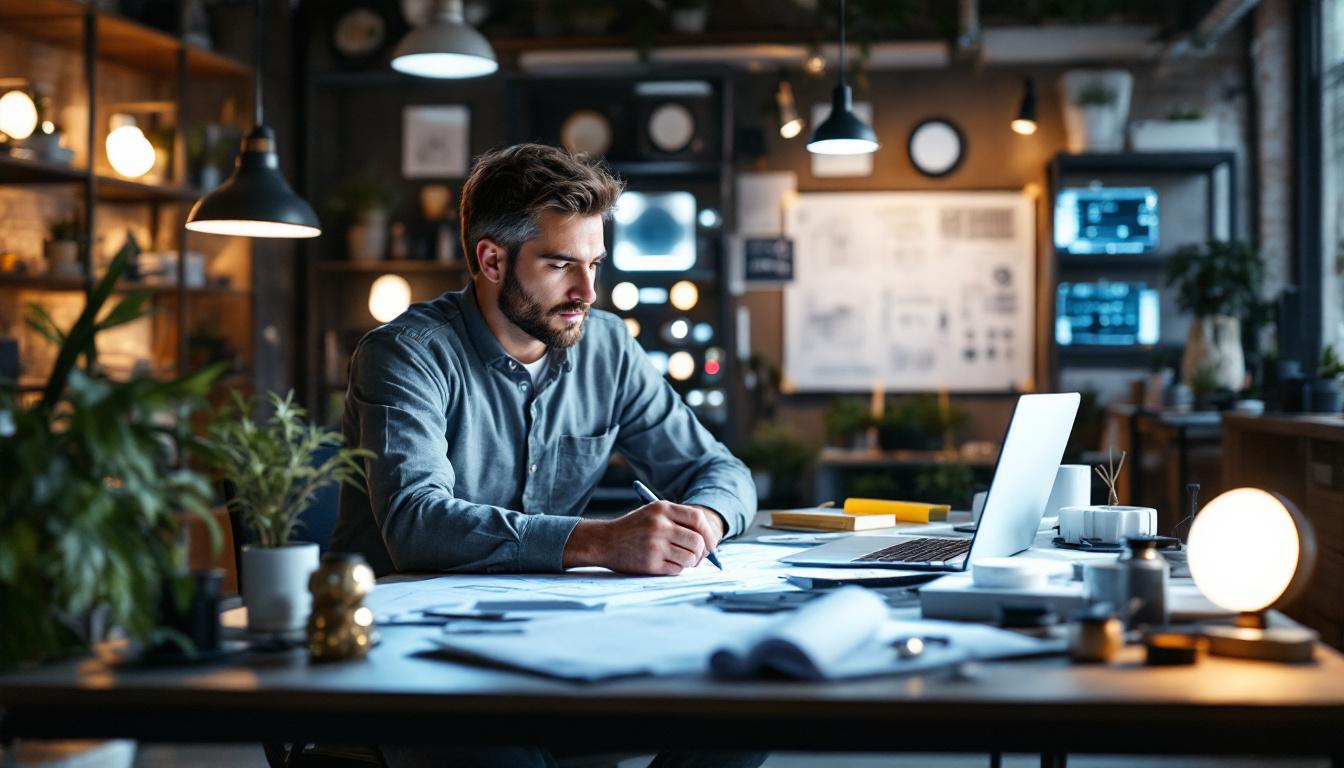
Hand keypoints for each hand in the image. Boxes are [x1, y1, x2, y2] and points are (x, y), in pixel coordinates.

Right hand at [563, 501, 722, 574]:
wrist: (604, 542)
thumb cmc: (634, 528)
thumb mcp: (653, 513)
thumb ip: (679, 521)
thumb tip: (709, 541)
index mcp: (662, 509)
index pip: (698, 518)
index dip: (709, 533)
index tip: (710, 543)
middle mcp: (660, 525)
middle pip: (697, 542)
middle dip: (701, 552)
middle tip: (697, 557)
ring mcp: (655, 545)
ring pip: (690, 558)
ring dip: (689, 562)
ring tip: (679, 559)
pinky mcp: (650, 563)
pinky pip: (677, 570)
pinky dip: (676, 569)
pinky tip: (665, 563)